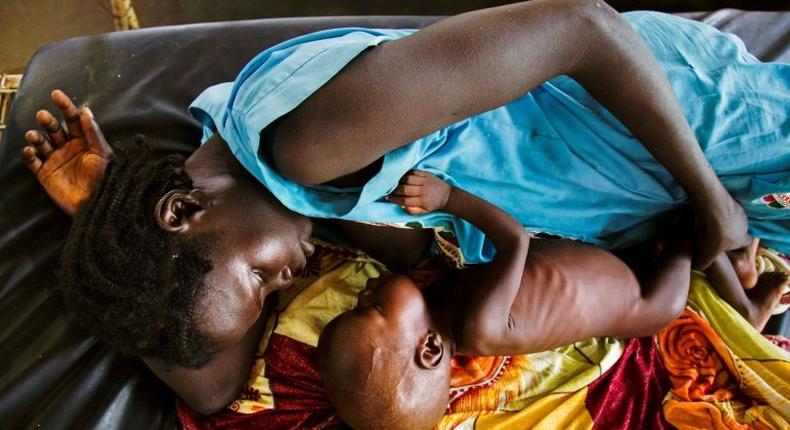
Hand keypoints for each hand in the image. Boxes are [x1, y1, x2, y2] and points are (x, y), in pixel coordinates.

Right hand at [21, 89, 112, 215]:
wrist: (98, 203)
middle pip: (54, 129)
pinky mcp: (45, 174)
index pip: (72, 119)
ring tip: (34, 136)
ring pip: (41, 143)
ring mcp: (55, 160)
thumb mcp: (102, 153)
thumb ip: (93, 133)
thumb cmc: (106, 178)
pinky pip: (33, 162)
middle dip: (48, 121)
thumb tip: (85, 111)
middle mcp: (68, 148)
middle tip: (43, 116)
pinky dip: (29, 155)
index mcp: (83, 141)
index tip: (56, 94)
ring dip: (36, 137)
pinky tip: (30, 151)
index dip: (65, 106)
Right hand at [386, 170, 450, 214]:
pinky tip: (402, 176)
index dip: (394, 199)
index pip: (404, 200)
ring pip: (408, 179)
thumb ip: (412, 211)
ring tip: (395, 182)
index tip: (387, 198)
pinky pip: (414, 172)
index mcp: (422, 201)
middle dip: (395, 189)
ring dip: (400, 180)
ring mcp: (425, 181)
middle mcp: (423, 191)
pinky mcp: (427, 174)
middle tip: (389, 190)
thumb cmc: (433, 205)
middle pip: (405, 188)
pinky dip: (406, 173)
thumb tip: (401, 206)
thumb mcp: (423, 212)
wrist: (447, 196)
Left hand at [691, 192, 750, 269]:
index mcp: (742, 238)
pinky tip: (703, 212)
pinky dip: (715, 210)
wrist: (711, 204)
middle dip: (727, 233)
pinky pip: (722, 207)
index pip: (745, 244)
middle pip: (738, 230)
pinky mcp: (728, 198)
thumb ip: (704, 263)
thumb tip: (699, 268)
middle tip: (712, 235)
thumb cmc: (712, 232)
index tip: (724, 247)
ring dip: (721, 221)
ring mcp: (738, 210)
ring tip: (705, 223)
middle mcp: (744, 224)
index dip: (736, 246)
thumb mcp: (707, 253)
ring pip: (731, 218)